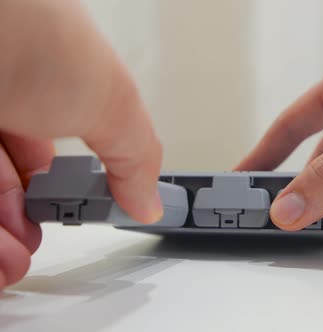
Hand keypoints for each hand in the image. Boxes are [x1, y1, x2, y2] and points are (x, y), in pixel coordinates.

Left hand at [0, 1, 161, 289]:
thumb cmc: (36, 35)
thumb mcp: (114, 101)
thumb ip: (136, 154)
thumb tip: (148, 200)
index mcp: (42, 85)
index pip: (41, 144)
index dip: (56, 185)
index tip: (67, 212)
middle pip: (8, 177)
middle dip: (26, 222)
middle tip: (33, 244)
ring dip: (4, 240)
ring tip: (13, 263)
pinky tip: (0, 255)